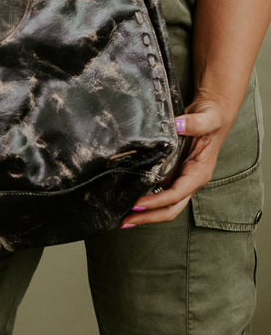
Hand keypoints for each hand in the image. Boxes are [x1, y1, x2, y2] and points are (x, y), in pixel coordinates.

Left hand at [119, 97, 235, 227]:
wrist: (211, 114)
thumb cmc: (212, 118)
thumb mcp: (207, 119)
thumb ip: (194, 123)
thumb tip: (178, 124)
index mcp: (199, 173)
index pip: (176, 195)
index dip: (156, 202)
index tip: (137, 205)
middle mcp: (190, 180)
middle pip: (170, 208)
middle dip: (148, 217)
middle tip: (124, 221)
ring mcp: (181, 179)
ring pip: (164, 203)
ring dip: (145, 212)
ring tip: (123, 216)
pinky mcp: (173, 173)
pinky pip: (158, 191)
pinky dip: (145, 198)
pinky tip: (129, 198)